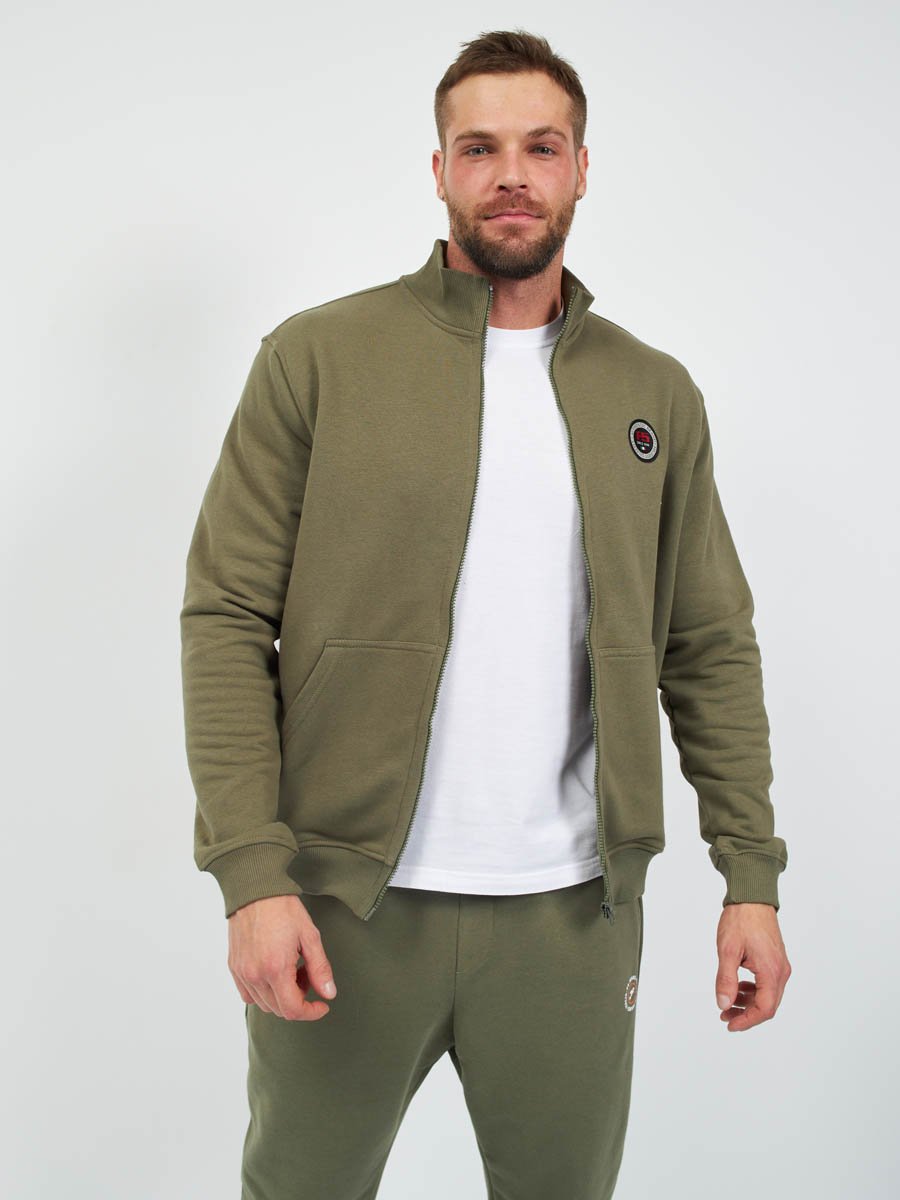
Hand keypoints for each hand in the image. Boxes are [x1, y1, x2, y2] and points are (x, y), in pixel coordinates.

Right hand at [227, 894, 337, 1020]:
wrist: (255, 890)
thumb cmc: (283, 909)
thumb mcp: (310, 936)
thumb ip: (320, 968)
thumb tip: (328, 994)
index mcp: (275, 969)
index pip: (292, 1010)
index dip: (311, 1013)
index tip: (322, 1005)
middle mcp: (255, 975)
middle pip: (278, 1010)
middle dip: (299, 1000)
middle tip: (307, 976)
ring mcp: (241, 972)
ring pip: (264, 1004)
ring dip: (281, 996)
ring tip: (292, 970)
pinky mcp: (234, 967)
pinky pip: (248, 994)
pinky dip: (264, 992)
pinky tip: (274, 973)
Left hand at [714, 902, 790, 1031]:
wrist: (752, 897)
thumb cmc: (740, 920)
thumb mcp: (727, 950)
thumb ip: (726, 979)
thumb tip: (724, 1004)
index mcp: (771, 970)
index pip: (765, 1008)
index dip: (747, 1021)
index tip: (730, 1024)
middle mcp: (780, 970)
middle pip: (768, 1005)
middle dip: (746, 1014)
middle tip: (724, 1015)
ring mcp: (780, 965)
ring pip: (768, 995)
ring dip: (749, 1003)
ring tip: (728, 1003)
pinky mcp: (776, 960)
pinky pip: (767, 983)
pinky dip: (753, 990)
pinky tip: (738, 987)